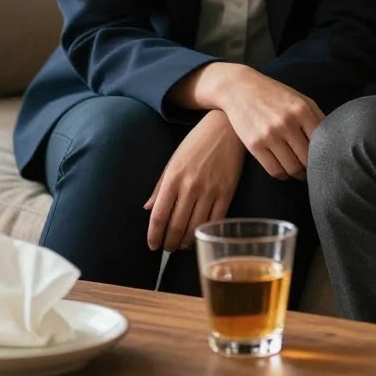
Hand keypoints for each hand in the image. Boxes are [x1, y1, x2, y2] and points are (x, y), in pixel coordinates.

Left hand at [144, 110, 244, 251]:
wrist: (226, 127)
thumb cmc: (197, 142)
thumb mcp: (174, 160)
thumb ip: (160, 185)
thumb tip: (148, 209)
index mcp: (173, 178)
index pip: (159, 216)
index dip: (154, 235)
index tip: (152, 245)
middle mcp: (190, 186)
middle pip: (176, 226)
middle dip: (169, 243)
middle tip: (167, 248)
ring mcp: (210, 190)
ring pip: (195, 227)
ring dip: (186, 242)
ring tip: (182, 245)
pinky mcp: (227, 192)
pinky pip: (215, 220)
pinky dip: (205, 232)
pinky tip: (199, 236)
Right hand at [217, 69, 323, 180]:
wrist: (239, 88)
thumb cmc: (274, 95)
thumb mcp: (299, 99)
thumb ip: (316, 117)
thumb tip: (333, 141)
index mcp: (303, 110)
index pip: (322, 142)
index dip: (326, 155)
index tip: (326, 160)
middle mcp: (288, 123)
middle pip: (308, 159)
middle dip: (312, 167)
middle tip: (313, 170)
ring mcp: (270, 135)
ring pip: (292, 168)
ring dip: (298, 174)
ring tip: (300, 172)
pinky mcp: (255, 145)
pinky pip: (275, 171)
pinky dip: (282, 176)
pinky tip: (284, 171)